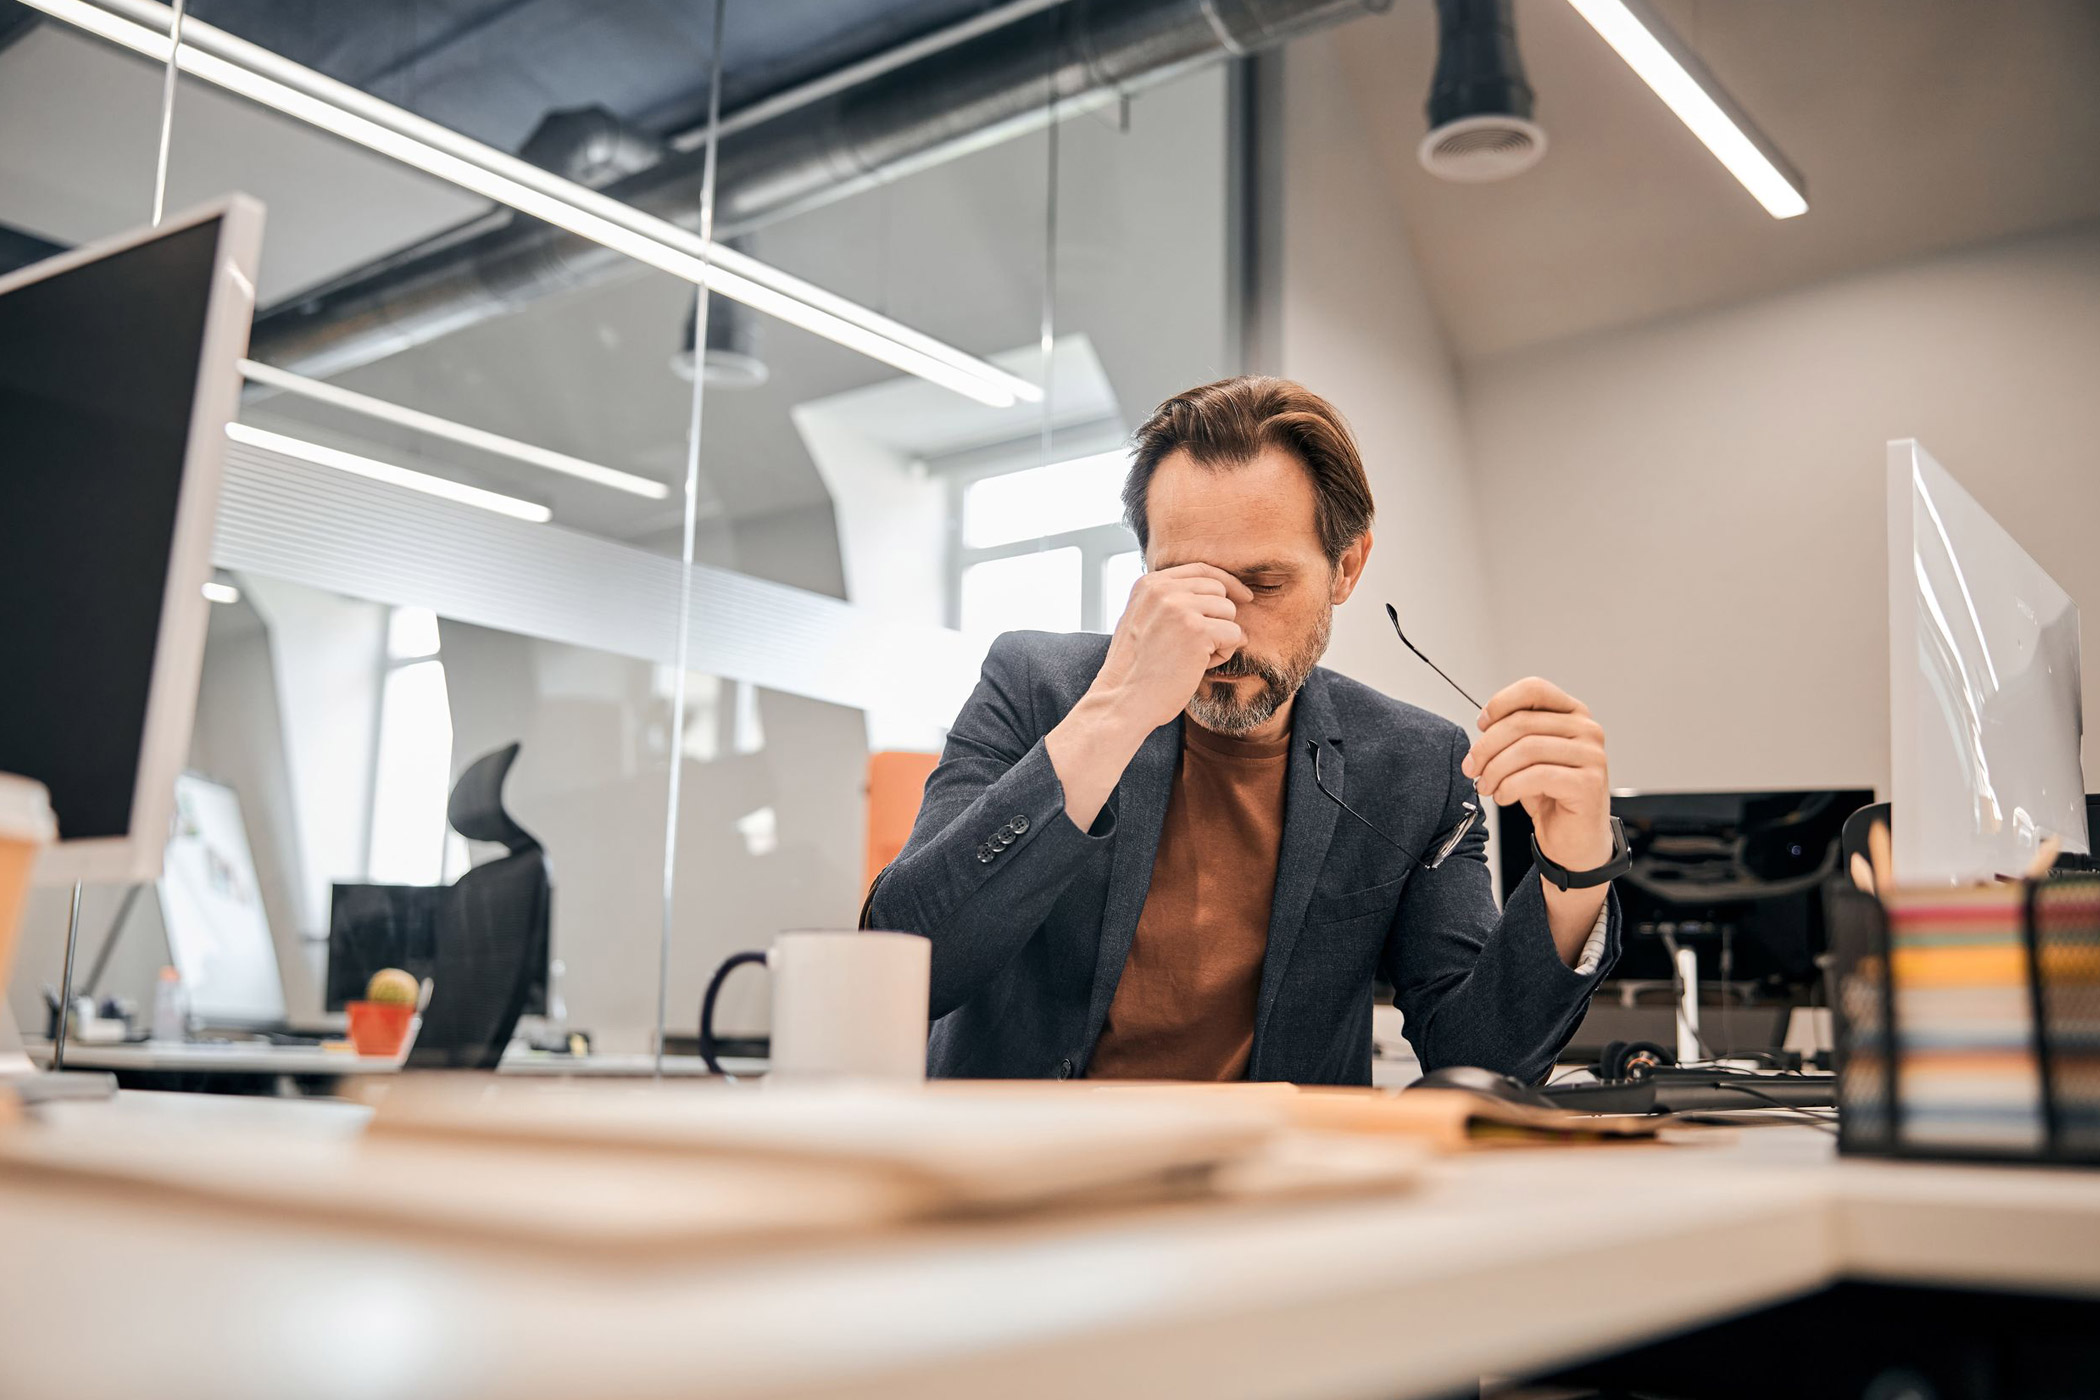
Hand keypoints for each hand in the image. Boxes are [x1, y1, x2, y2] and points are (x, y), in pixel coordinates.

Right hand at [1088, 563, 1252, 731]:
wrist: (1122, 700)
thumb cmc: (1135, 670)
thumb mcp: (1142, 621)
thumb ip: (1169, 602)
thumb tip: (1220, 598)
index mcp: (1148, 584)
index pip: (1201, 570)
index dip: (1227, 582)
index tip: (1243, 597)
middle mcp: (1163, 590)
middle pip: (1219, 590)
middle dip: (1219, 618)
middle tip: (1200, 647)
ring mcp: (1180, 608)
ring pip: (1229, 612)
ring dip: (1221, 638)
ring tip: (1194, 658)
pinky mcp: (1197, 631)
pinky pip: (1234, 635)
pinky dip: (1223, 654)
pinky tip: (1199, 666)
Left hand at [1461, 677, 1611, 871]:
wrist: (1575, 841)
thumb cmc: (1551, 797)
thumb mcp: (1527, 758)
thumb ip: (1514, 734)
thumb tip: (1484, 723)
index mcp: (1573, 714)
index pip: (1534, 689)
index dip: (1501, 703)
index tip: (1481, 725)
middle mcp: (1587, 730)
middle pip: (1523, 722)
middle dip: (1487, 746)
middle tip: (1472, 767)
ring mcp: (1592, 756)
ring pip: (1526, 749)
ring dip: (1495, 770)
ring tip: (1486, 786)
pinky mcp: (1588, 784)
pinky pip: (1537, 776)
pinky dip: (1510, 786)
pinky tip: (1503, 797)